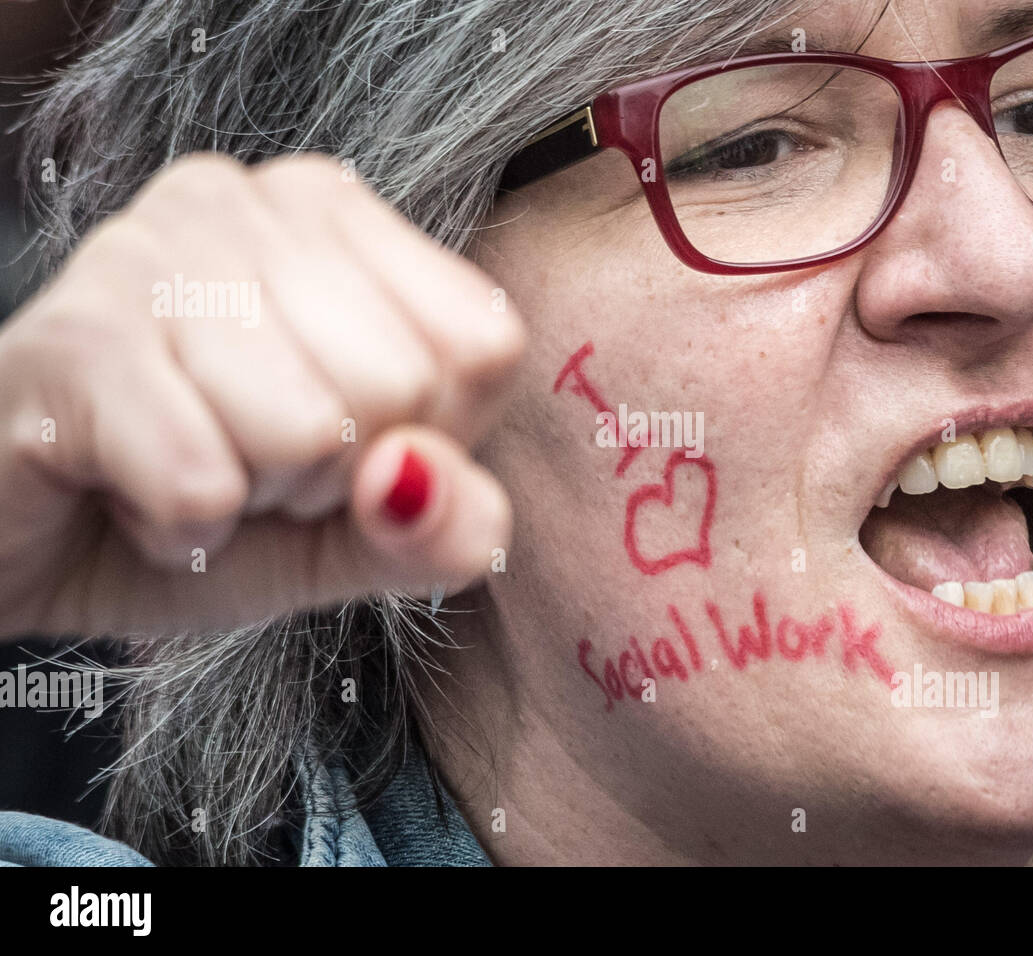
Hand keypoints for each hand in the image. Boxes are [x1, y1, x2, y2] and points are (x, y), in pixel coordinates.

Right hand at [0, 153, 520, 638]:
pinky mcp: (75, 334)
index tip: (341, 446)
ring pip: (308, 434)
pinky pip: (202, 482)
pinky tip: (128, 484)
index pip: (483, 343)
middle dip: (332, 474)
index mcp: (341, 221)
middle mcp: (251, 202)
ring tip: (187, 461)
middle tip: (248, 459)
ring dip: (250, 497)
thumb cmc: (205, 504)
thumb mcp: (352, 532)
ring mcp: (154, 250)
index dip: (426, 438)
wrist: (28, 536)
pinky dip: (176, 529)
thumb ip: (437, 524)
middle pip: (401, 385)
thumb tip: (437, 487)